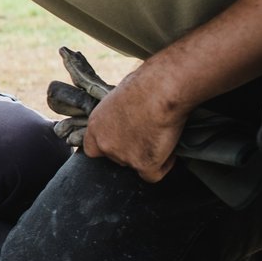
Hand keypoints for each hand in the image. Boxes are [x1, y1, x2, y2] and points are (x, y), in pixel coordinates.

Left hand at [84, 62, 189, 181]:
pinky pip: (153, 175)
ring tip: (160, 135)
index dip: (107, 147)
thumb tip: (126, 121)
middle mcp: (104, 143)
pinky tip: (170, 151)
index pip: (92, 149)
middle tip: (147, 134)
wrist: (160, 90)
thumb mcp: (118, 99)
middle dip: (130, 150)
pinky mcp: (144, 164)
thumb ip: (116, 117)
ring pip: (135, 165)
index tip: (121, 142)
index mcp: (95, 126)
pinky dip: (163, 165)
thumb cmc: (144, 85)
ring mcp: (123, 156)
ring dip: (147, 155)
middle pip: (116, 158)